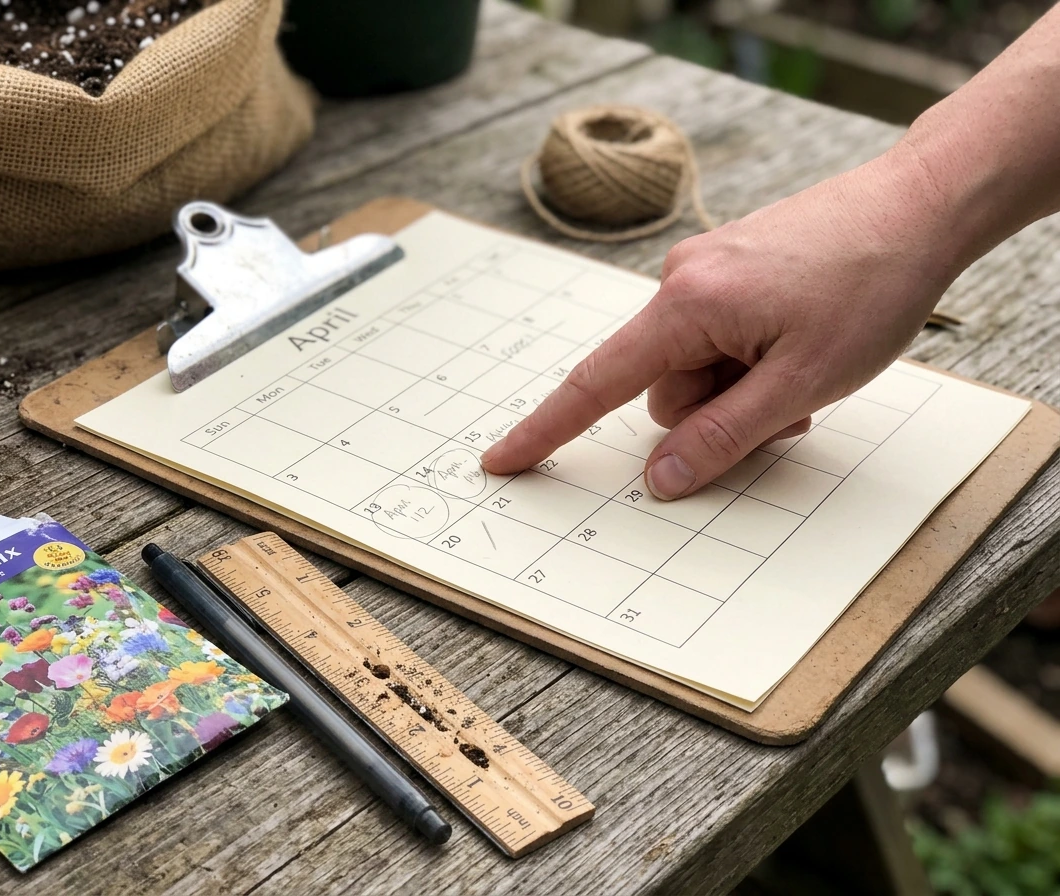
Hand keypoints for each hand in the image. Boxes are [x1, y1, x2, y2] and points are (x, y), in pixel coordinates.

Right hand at [481, 144, 962, 498]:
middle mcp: (681, 281)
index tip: (502, 461)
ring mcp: (705, 271)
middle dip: (715, 414)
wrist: (922, 203)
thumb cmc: (870, 285)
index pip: (596, 383)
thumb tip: (659, 480)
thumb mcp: (800, 383)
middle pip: (663, 389)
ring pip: (696, 369)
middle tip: (788, 405)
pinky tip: (799, 345)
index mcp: (686, 306)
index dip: (546, 431)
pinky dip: (750, 361)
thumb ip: (723, 437)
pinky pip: (718, 338)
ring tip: (805, 370)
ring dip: (741, 390)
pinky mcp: (730, 269)